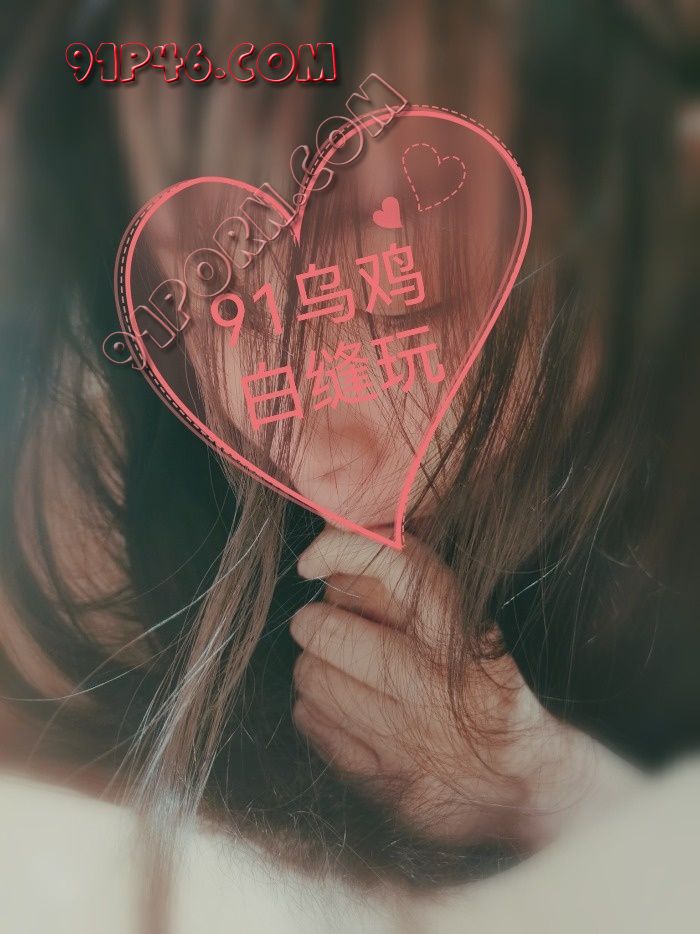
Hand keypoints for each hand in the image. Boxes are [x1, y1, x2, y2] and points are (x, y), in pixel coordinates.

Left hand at [290, 527, 605, 847]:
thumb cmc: (486, 689)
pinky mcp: (383, 778)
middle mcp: (432, 683)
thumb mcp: (472, 628)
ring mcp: (406, 736)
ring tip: (333, 668)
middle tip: (319, 624)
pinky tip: (338, 707)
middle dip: (315, 622)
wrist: (524, 786)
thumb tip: (338, 544)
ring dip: (313, 667)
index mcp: (461, 634)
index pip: (395, 566)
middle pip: (330, 629)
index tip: (312, 560)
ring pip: (314, 677)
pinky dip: (314, 710)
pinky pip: (313, 724)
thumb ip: (412, 588)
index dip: (343, 550)